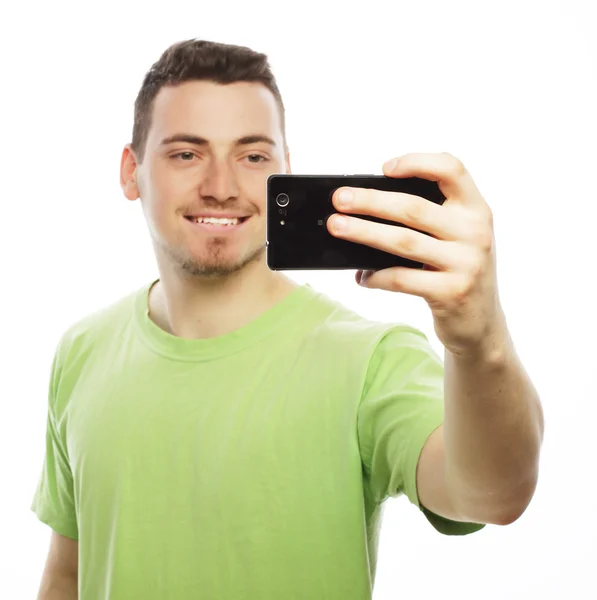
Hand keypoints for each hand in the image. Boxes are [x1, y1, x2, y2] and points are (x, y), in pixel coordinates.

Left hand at [327, 152, 505, 356]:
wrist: (481, 322)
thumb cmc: (458, 271)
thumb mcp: (457, 238)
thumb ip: (429, 218)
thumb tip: (367, 209)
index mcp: (475, 209)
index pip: (452, 169)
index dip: (417, 162)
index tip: (384, 168)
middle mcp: (475, 232)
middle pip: (414, 207)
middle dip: (370, 201)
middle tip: (339, 199)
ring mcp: (465, 263)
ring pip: (403, 241)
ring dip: (364, 232)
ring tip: (337, 227)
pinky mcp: (451, 292)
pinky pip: (402, 279)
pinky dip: (376, 276)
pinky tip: (361, 276)